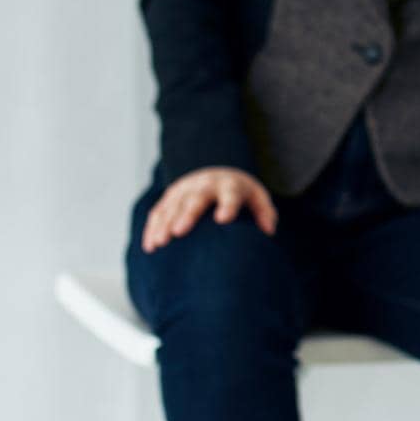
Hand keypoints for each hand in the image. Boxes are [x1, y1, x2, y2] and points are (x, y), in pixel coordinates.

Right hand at [140, 167, 277, 252]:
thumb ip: (265, 213)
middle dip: (187, 215)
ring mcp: (184, 189)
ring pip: (173, 205)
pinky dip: (153, 227)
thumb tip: (269, 230)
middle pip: (196, 199)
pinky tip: (150, 246)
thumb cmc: (239, 194)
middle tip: (178, 233)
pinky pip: (158, 211)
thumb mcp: (256, 198)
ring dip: (164, 224)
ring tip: (159, 244)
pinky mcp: (170, 197)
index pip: (230, 194)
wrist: (215, 174)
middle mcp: (205, 184)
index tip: (224, 220)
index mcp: (230, 185)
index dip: (228, 206)